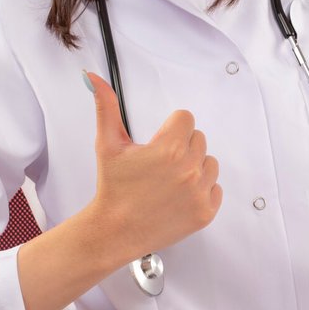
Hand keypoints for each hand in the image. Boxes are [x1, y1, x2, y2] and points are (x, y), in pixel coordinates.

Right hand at [85, 72, 221, 262]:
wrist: (114, 231)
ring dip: (193, 167)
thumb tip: (93, 78)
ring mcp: (199, 192)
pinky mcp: (205, 212)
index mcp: (170, 149)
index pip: (186, 119)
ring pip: (209, 162)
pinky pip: (215, 188)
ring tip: (169, 181)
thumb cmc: (113, 188)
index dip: (170, 129)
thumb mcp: (108, 144)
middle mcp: (189, 170)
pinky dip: (200, 190)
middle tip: (159, 166)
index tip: (158, 144)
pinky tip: (177, 196)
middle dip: (181, 147)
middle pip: (198, 139)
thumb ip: (105, 107)